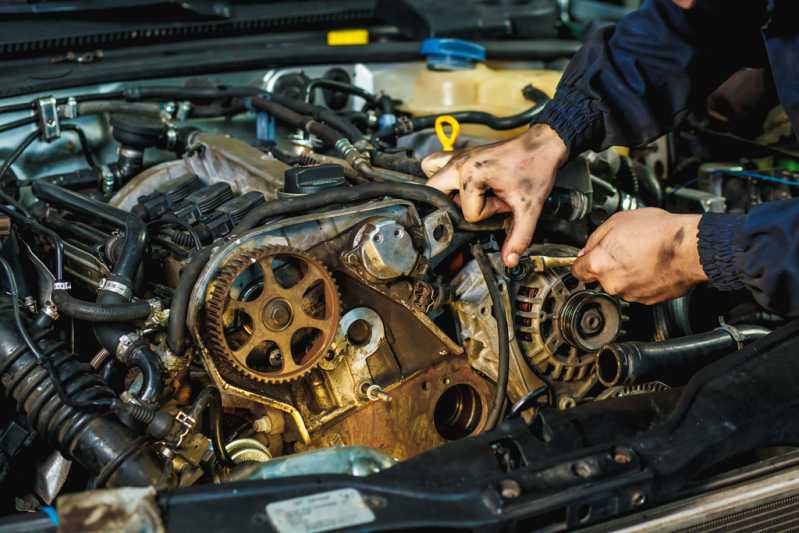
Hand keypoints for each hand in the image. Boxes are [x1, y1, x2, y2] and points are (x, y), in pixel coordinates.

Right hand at [423, 124, 567, 267]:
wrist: (541, 146)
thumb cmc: (534, 168)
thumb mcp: (528, 207)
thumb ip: (518, 236)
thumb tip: (509, 259)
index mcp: (472, 175)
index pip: (467, 212)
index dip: (487, 213)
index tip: (501, 203)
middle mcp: (460, 164)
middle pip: (434, 194)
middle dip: (455, 206)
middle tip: (477, 204)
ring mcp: (457, 156)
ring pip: (430, 176)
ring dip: (443, 191)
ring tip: (467, 195)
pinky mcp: (460, 154)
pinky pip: (435, 164)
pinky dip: (441, 175)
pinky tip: (458, 184)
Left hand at [571, 209, 707, 303]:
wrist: (691, 248)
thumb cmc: (659, 231)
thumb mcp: (618, 221)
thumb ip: (595, 238)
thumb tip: (586, 250)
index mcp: (600, 264)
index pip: (577, 271)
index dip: (582, 263)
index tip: (586, 260)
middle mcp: (613, 284)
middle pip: (601, 277)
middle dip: (609, 265)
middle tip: (625, 249)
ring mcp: (632, 294)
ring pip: (621, 284)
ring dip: (627, 273)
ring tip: (643, 255)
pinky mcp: (649, 300)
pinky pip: (639, 290)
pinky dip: (643, 280)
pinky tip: (653, 265)